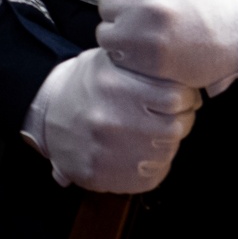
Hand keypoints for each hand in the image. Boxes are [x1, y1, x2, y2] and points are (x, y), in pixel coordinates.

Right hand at [22, 47, 199, 193]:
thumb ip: (146, 66)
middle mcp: (109, 119)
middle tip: (177, 116)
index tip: (185, 97)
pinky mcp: (98, 176)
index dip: (187, 97)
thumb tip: (187, 83)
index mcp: (114, 84)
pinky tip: (148, 153)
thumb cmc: (90, 82)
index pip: (175, 97)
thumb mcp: (112, 59)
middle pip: (174, 128)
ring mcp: (103, 152)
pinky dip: (156, 167)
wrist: (49, 111)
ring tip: (160, 133)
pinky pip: (147, 178)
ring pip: (163, 154)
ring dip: (169, 144)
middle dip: (182, 121)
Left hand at [97, 0, 237, 95]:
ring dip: (121, 33)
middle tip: (142, 14)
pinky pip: (119, 57)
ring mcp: (144, 32)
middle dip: (122, 8)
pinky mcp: (149, 61)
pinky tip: (147, 49)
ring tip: (142, 33)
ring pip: (107, 33)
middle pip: (107, 4)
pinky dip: (128, 55)